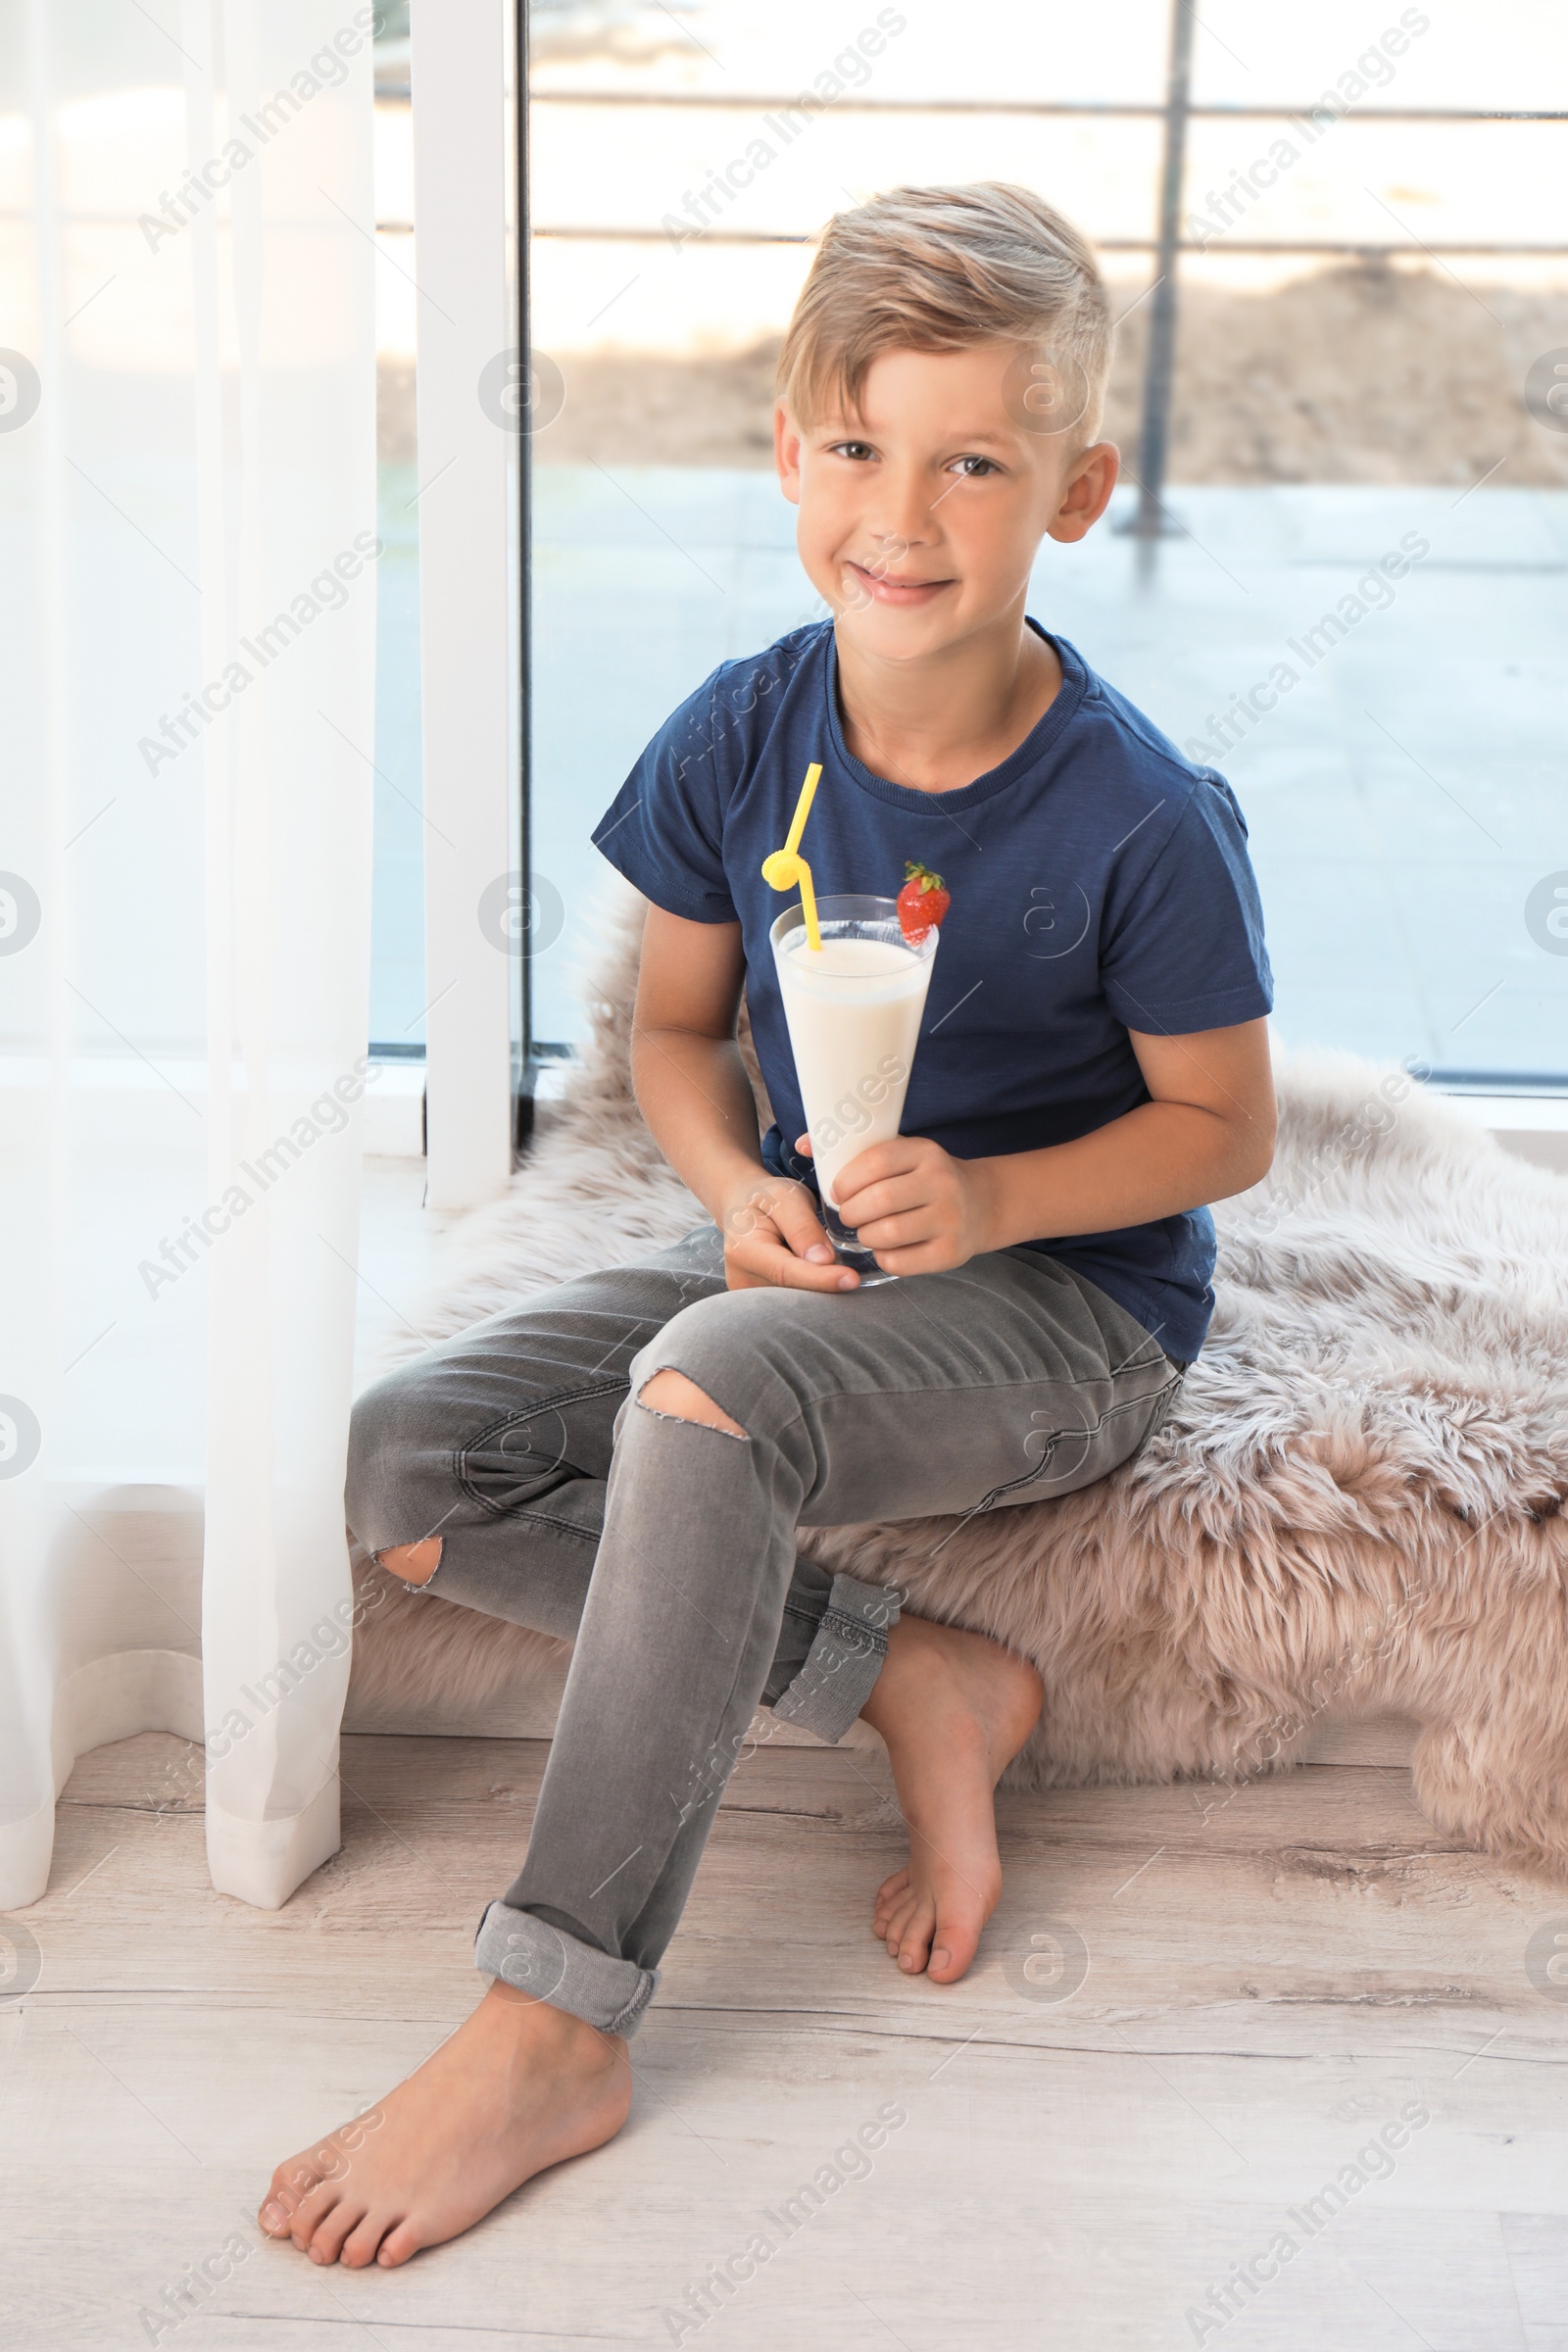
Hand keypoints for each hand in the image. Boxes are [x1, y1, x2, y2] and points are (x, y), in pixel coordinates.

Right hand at [719, 1168, 860, 1291]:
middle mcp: (741, 1279)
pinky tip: (819, 1277)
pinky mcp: (760, 1303)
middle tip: (851, 1275)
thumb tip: (824, 1260)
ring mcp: (749, 1295)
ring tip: (827, 1266)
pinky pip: (793, 1304)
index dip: (819, 1279)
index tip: (850, 1280)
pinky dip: (812, 1292)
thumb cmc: (766, 1199)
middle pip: (791, 1294)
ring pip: (795, 1303)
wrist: (743, 1209)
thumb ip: (803, 1226)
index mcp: (742, 1250)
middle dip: (824, 1288)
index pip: (785, 1272)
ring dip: (819, 1290)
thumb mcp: (785, 1197)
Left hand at [826, 1133, 994, 1275]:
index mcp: (926, 1152)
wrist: (981, 1205)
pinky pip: (900, 1261)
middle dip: (851, 1212)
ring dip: (865, 1235)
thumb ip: (853, 1149)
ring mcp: (950, 1219)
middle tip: (848, 1215)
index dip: (847, 1180)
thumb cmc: (923, 1178)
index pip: (876, 1162)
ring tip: (866, 1230)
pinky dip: (883, 1257)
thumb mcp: (900, 1154)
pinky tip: (886, 1247)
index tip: (838, 1191)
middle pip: (879, 1201)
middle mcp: (942, 1183)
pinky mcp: (951, 1252)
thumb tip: (803, 1144)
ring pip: (887, 1233)